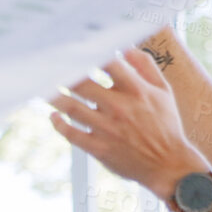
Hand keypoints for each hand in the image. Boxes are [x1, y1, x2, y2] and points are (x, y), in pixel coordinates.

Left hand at [47, 49, 207, 200]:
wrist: (168, 164)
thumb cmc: (165, 124)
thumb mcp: (163, 91)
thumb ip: (145, 66)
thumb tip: (125, 46)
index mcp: (136, 90)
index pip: (107, 63)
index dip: (88, 52)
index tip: (74, 47)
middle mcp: (119, 107)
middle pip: (82, 83)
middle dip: (63, 73)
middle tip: (49, 65)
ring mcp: (107, 129)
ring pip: (72, 108)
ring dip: (54, 96)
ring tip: (43, 87)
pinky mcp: (99, 149)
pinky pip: (71, 134)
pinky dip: (58, 124)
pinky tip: (53, 115)